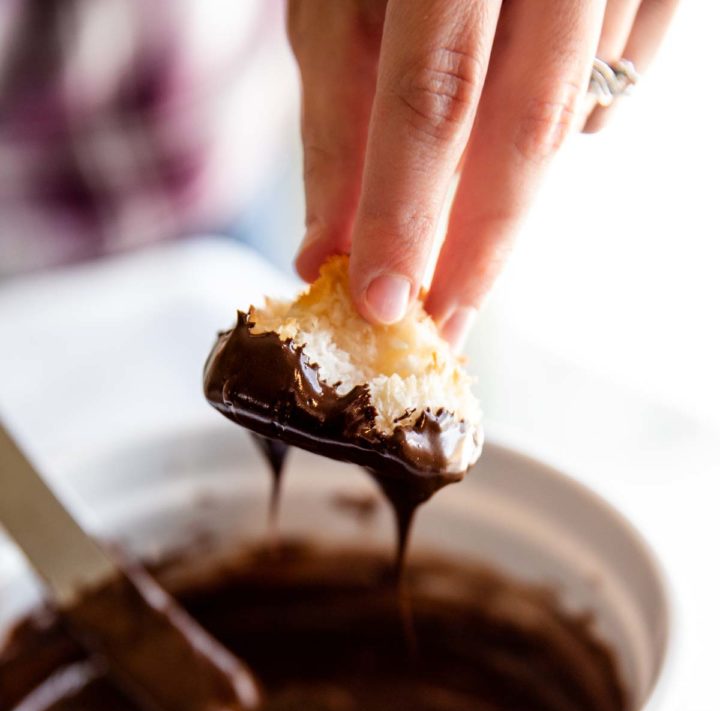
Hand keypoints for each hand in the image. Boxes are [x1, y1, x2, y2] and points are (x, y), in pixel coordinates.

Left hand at [288, 0, 678, 344]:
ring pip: (572, 112)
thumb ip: (338, 118)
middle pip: (526, 120)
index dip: (404, 208)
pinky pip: (619, 83)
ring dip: (512, 185)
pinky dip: (570, 123)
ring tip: (468, 214)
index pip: (429, 92)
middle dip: (477, 243)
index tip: (382, 303)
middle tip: (441, 326)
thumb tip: (327, 254)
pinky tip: (527, 118)